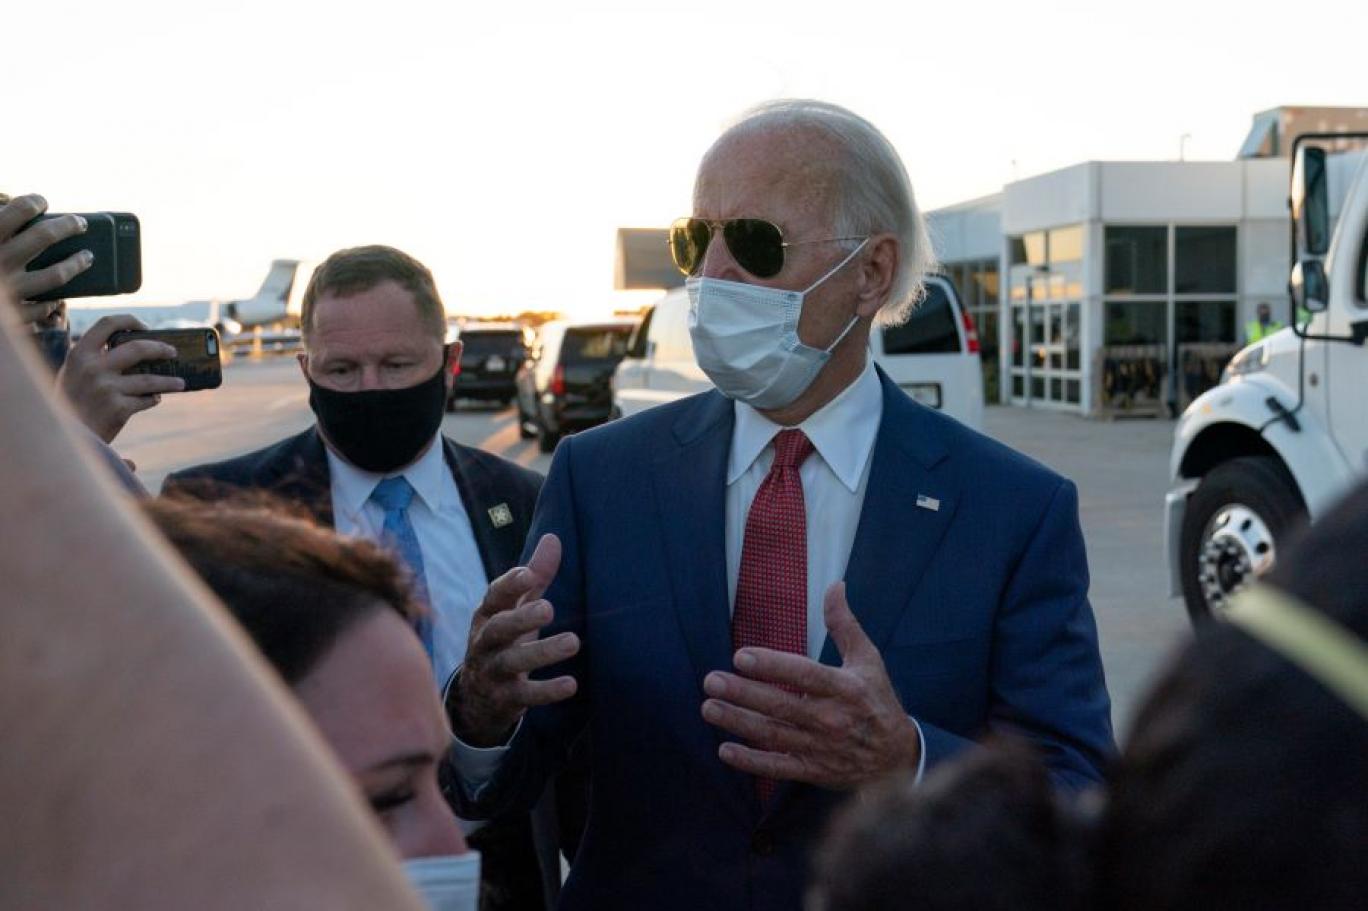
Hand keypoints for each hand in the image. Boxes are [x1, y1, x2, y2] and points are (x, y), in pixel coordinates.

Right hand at [0, 194, 91, 323]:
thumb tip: (8, 203)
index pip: (19, 208)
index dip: (34, 201)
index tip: (42, 201)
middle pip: (45, 235)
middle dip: (69, 225)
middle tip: (81, 223)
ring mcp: (9, 291)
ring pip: (57, 274)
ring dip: (77, 263)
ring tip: (88, 256)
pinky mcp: (14, 316)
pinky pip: (43, 306)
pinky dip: (53, 301)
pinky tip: (58, 296)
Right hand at [58, 314, 183, 442]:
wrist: (66, 436)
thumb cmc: (72, 401)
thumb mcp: (74, 372)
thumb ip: (95, 358)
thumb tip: (135, 346)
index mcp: (80, 354)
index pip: (108, 324)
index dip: (130, 321)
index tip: (145, 327)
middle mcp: (93, 368)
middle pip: (138, 348)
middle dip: (160, 348)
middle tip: (173, 352)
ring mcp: (107, 388)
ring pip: (150, 380)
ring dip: (169, 381)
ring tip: (180, 383)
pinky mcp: (119, 409)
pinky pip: (146, 400)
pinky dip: (153, 399)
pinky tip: (154, 399)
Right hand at [451, 534, 579, 746]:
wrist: (477, 697)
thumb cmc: (504, 640)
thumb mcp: (516, 608)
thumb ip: (535, 576)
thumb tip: (553, 537)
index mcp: (488, 615)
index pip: (494, 597)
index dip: (509, 585)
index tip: (528, 574)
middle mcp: (485, 642)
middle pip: (498, 628)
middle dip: (521, 618)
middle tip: (549, 608)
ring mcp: (492, 671)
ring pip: (512, 662)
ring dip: (542, 652)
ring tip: (573, 642)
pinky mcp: (505, 699)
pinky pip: (524, 695)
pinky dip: (546, 691)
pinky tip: (571, 684)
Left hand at [701, 581, 920, 789]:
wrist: (897, 758)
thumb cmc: (877, 701)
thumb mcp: (868, 660)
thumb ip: (845, 624)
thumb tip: (834, 586)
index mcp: (844, 689)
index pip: (804, 675)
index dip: (772, 666)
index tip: (741, 656)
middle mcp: (831, 719)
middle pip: (781, 705)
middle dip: (743, 693)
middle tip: (711, 680)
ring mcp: (820, 747)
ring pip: (773, 735)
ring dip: (738, 722)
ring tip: (709, 708)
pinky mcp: (813, 770)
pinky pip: (778, 767)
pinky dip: (751, 762)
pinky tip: (724, 751)